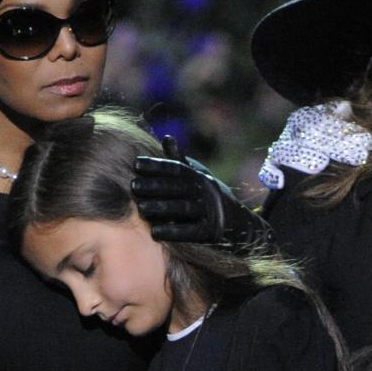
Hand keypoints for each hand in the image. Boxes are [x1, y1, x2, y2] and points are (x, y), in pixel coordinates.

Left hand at [132, 136, 270, 248]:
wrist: (238, 225)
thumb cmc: (208, 198)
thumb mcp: (198, 178)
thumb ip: (180, 161)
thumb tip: (167, 137)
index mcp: (201, 178)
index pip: (177, 169)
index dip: (158, 165)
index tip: (137, 163)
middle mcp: (207, 193)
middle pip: (179, 187)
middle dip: (155, 186)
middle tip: (133, 186)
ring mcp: (210, 213)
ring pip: (183, 208)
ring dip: (162, 208)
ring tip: (142, 208)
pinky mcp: (211, 233)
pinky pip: (190, 232)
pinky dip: (172, 232)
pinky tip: (154, 232)